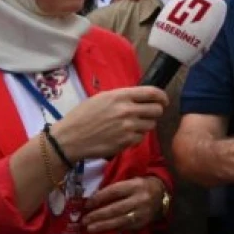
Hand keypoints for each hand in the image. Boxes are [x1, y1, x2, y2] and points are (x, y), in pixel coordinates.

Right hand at [51, 87, 167, 161]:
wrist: (69, 138)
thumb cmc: (83, 116)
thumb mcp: (102, 98)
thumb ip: (123, 97)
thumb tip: (142, 98)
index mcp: (121, 95)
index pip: (152, 92)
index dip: (162, 97)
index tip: (164, 101)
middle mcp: (127, 109)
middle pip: (157, 110)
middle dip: (155, 112)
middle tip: (148, 115)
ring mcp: (128, 126)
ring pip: (151, 125)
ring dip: (145, 125)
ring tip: (132, 126)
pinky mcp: (127, 141)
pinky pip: (141, 137)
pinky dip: (136, 137)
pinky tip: (124, 135)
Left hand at [82, 176, 163, 233]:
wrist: (162, 195)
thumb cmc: (141, 186)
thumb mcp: (130, 181)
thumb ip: (115, 188)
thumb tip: (94, 199)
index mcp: (135, 185)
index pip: (114, 192)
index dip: (99, 198)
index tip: (87, 204)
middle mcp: (140, 199)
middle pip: (115, 208)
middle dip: (98, 215)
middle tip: (84, 220)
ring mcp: (142, 213)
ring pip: (120, 221)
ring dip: (103, 225)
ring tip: (90, 228)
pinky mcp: (142, 223)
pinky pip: (125, 227)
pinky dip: (112, 229)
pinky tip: (102, 231)